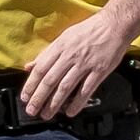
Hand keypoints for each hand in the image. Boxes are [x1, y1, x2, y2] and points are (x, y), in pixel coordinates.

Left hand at [17, 21, 132, 122]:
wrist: (114, 24)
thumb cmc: (89, 30)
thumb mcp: (64, 37)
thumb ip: (46, 53)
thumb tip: (29, 66)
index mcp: (60, 47)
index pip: (40, 69)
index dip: (31, 85)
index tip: (25, 97)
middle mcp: (70, 56)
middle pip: (50, 80)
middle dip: (38, 98)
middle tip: (32, 110)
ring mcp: (85, 64)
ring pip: (65, 87)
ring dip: (54, 103)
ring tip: (46, 114)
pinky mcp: (99, 71)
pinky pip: (86, 90)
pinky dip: (77, 103)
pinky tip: (70, 112)